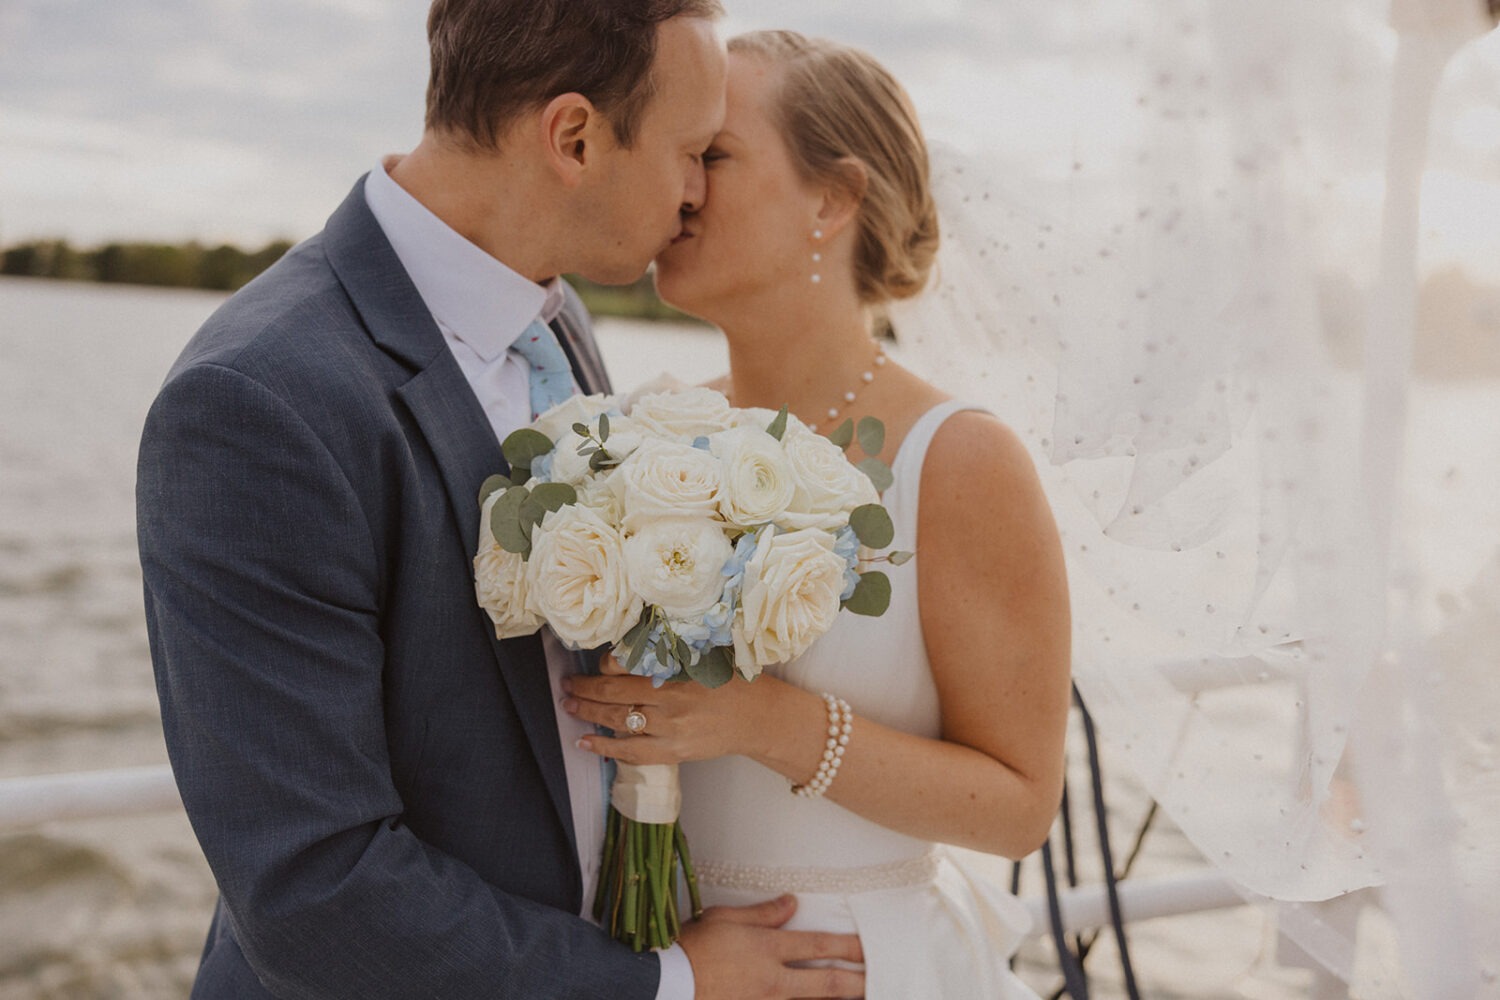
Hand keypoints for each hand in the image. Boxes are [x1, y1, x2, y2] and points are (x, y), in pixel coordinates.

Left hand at [562, 654, 780, 764]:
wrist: (758, 717)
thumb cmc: (731, 683)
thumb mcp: (703, 657)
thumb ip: (670, 653)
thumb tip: (628, 649)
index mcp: (677, 670)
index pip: (627, 665)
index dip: (604, 665)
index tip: (596, 663)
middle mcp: (670, 699)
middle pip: (614, 693)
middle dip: (585, 688)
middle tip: (568, 684)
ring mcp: (670, 728)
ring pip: (618, 720)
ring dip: (588, 712)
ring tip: (570, 705)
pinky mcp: (673, 751)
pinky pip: (631, 752)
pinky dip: (604, 747)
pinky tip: (585, 742)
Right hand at [677, 895, 864, 999]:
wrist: (665, 985)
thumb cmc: (690, 948)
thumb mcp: (725, 919)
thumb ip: (763, 913)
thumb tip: (792, 903)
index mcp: (766, 948)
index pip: (819, 946)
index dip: (849, 947)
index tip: (871, 947)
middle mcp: (772, 979)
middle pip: (827, 984)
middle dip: (857, 982)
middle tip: (879, 980)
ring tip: (860, 996)